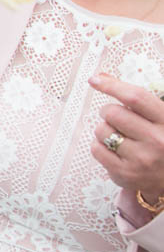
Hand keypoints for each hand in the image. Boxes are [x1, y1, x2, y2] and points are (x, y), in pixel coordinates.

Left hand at [89, 73, 163, 205]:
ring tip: (119, 136)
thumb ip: (136, 99)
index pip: (136, 97)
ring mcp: (141, 159)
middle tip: (116, 117)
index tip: (95, 80)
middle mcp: (157, 140)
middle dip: (108, 111)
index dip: (112, 86)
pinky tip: (113, 149)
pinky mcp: (126, 175)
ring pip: (102, 130)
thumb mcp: (161, 118)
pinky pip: (96, 150)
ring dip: (104, 129)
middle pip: (114, 113)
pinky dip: (99, 146)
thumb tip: (101, 77)